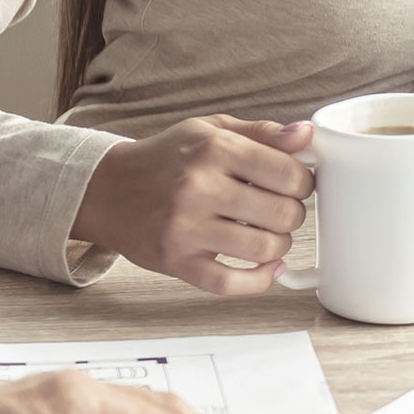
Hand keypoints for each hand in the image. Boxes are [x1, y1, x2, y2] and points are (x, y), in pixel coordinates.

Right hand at [72, 115, 314, 295]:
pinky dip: (259, 280)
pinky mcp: (177, 262)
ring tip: (266, 233)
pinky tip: (265, 267)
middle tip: (280, 210)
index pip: (289, 174)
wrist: (106, 189)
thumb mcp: (212, 130)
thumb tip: (307, 134)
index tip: (295, 186)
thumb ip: (263, 133)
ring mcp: (186, 228)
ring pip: (264, 249)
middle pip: (283, 214)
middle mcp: (199, 188)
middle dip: (293, 215)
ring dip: (278, 245)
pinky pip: (232, 282)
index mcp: (214, 149)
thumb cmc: (166, 158)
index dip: (303, 183)